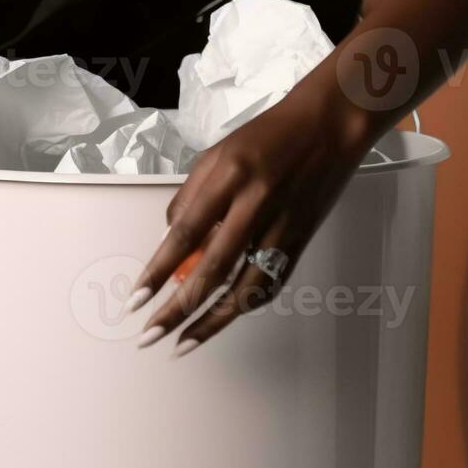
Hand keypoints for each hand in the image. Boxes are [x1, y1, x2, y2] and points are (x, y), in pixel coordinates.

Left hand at [124, 76, 380, 355]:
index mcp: (230, 176)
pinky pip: (270, 282)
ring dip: (212, 321)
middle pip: (213, 269)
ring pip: (245, 288)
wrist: (330, 125)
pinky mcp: (300, 240)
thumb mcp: (217, 154)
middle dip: (178, 308)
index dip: (158, 271)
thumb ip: (191, 196)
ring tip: (184, 342)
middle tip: (150, 334)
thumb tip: (170, 240)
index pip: (185, 234)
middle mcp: (256, 203)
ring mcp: (282, 226)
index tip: (137, 299)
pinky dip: (244, 305)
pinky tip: (223, 319)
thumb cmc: (269, 135)